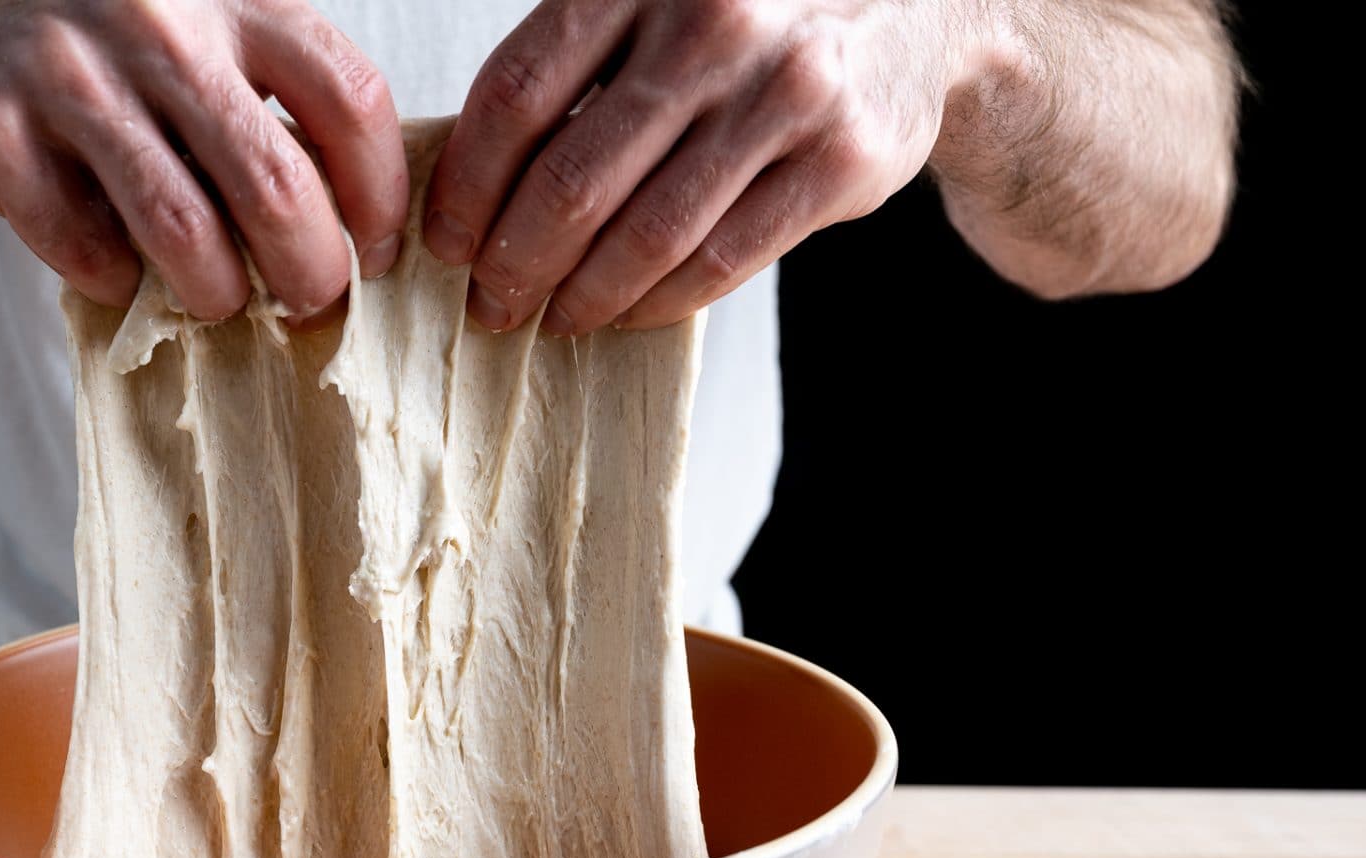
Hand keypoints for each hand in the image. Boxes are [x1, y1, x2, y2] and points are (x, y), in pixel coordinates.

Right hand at [0, 0, 407, 319]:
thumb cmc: (95, 35)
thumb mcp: (195, 23)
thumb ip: (266, 96)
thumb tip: (360, 229)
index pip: (349, 101)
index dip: (380, 197)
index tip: (376, 250)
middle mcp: (157, 22)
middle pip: (275, 184)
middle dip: (308, 272)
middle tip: (306, 300)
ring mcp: (66, 72)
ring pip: (182, 231)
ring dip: (215, 292)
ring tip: (216, 297)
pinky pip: (80, 246)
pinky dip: (111, 280)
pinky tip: (115, 270)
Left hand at [423, 0, 987, 333]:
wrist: (921, 7)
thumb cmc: (757, 14)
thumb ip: (578, 63)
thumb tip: (470, 184)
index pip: (517, 97)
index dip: (467, 186)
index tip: (444, 241)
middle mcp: (714, 24)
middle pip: (573, 180)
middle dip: (514, 261)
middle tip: (490, 303)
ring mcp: (784, 94)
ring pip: (646, 235)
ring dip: (582, 295)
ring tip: (550, 318)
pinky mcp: (838, 161)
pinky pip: (721, 260)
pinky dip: (657, 302)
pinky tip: (623, 313)